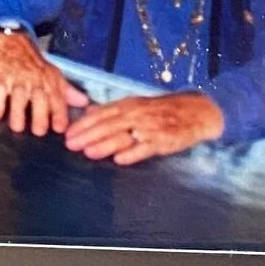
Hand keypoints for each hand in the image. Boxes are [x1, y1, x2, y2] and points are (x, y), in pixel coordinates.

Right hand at [0, 29, 89, 133]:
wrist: (12, 44)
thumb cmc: (35, 65)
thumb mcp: (54, 75)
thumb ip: (68, 92)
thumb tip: (85, 103)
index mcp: (50, 82)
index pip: (57, 99)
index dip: (59, 114)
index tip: (60, 129)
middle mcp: (34, 81)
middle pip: (39, 99)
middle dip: (39, 116)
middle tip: (38, 132)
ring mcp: (16, 80)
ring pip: (18, 97)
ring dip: (18, 113)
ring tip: (17, 127)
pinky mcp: (0, 79)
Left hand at [62, 89, 224, 164]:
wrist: (196, 111)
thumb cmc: (163, 110)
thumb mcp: (137, 105)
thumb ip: (113, 110)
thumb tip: (88, 113)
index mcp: (130, 105)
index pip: (102, 114)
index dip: (84, 124)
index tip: (68, 133)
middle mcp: (138, 115)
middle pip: (109, 125)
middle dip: (88, 135)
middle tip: (71, 145)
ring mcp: (150, 128)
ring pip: (124, 137)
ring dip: (105, 144)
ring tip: (88, 152)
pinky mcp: (163, 141)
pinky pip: (145, 148)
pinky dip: (132, 154)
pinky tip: (119, 160)